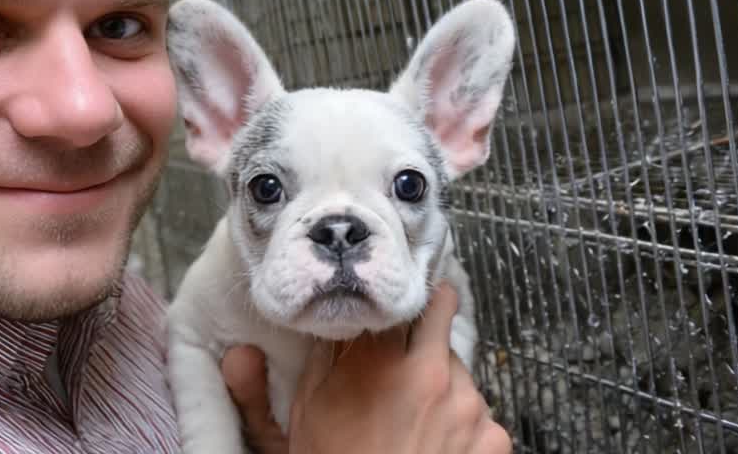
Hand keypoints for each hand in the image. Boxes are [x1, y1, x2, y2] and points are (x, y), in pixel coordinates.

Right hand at [221, 284, 509, 453]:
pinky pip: (483, 415)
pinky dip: (465, 424)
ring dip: (444, 380)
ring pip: (461, 370)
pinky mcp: (495, 437)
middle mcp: (431, 374)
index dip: (395, 300)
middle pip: (441, 315)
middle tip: (412, 341)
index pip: (399, 298)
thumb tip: (242, 350)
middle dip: (428, 322)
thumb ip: (281, 378)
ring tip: (417, 413)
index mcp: (379, 363)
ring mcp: (469, 405)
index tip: (392, 302)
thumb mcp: (301, 425)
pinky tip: (438, 442)